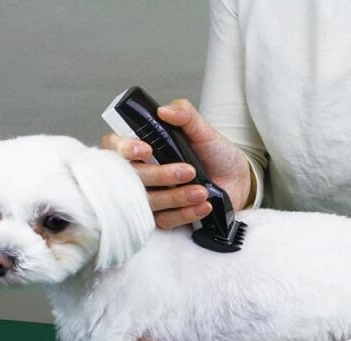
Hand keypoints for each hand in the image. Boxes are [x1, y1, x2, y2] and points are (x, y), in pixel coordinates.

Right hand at [101, 99, 251, 228]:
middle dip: (160, 175)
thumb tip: (164, 110)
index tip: (147, 150)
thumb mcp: (202, 130)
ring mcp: (151, 196)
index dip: (124, 149)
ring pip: (149, 202)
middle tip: (189, 171)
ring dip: (176, 197)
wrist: (236, 179)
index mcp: (143, 147)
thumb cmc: (214, 152)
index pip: (114, 148)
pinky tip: (203, 205)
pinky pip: (165, 220)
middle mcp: (142, 172)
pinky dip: (185, 214)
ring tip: (202, 191)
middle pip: (132, 178)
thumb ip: (184, 114)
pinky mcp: (164, 216)